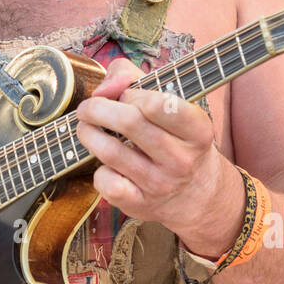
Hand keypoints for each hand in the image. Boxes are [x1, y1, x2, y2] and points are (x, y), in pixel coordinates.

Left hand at [75, 58, 243, 257]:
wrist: (197, 195)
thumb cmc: (176, 138)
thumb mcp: (171, 103)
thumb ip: (132, 78)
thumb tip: (102, 89)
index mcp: (197, 130)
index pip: (162, 104)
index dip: (133, 93)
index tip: (126, 95)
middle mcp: (181, 159)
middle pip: (130, 123)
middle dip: (98, 108)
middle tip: (88, 108)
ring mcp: (160, 185)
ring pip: (111, 152)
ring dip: (88, 133)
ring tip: (87, 127)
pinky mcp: (139, 204)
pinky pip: (106, 182)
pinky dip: (98, 169)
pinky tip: (106, 163)